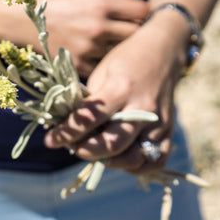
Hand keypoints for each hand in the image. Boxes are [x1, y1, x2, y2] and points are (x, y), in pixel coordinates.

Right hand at [36, 0, 148, 76]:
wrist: (18, 20)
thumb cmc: (51, 0)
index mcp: (101, 4)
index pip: (142, 11)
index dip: (141, 12)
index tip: (135, 15)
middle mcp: (97, 27)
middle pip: (136, 34)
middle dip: (134, 32)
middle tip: (125, 32)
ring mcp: (87, 49)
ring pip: (119, 53)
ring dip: (117, 50)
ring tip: (107, 44)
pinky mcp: (76, 65)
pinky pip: (101, 66)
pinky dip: (100, 62)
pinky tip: (93, 55)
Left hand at [44, 11, 188, 173]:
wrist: (164, 51)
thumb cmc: (126, 60)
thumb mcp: (102, 73)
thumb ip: (89, 102)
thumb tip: (68, 128)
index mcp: (120, 88)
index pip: (89, 118)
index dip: (66, 133)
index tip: (50, 140)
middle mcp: (142, 108)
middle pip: (113, 144)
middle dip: (87, 151)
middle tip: (74, 148)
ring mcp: (158, 122)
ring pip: (134, 158)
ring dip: (109, 162)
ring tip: (95, 152)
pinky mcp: (169, 132)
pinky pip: (155, 161)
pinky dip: (135, 167)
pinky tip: (120, 159)